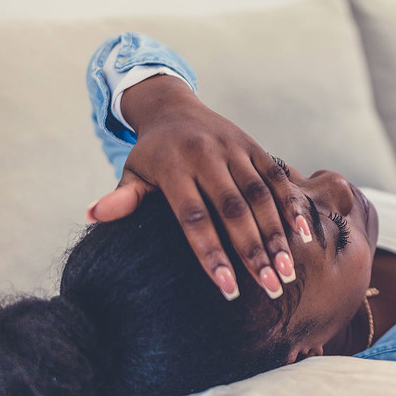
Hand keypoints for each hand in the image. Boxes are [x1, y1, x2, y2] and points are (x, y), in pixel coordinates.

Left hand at [87, 75, 311, 299]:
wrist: (173, 107)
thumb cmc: (152, 153)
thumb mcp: (132, 172)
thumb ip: (122, 197)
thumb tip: (92, 217)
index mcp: (173, 167)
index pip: (193, 218)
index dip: (212, 254)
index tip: (228, 289)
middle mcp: (206, 156)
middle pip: (233, 210)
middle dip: (254, 251)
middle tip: (270, 287)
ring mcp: (234, 149)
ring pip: (260, 196)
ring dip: (277, 234)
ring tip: (287, 270)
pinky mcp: (254, 146)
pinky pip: (277, 177)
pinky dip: (291, 205)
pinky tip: (303, 235)